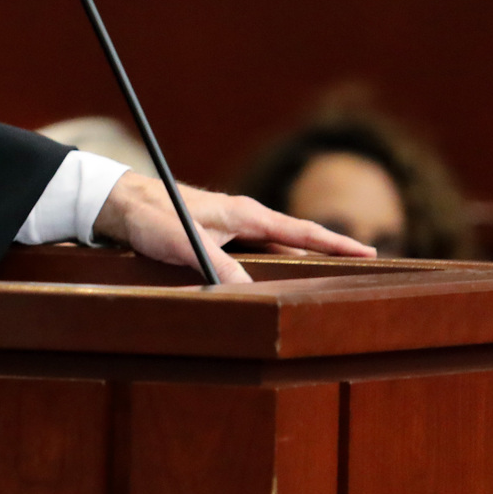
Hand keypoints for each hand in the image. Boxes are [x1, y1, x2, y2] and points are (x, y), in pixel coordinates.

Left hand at [89, 173, 375, 283]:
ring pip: (276, 251)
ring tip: (328, 285)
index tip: (371, 253)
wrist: (121, 203)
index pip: (302, 231)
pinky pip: (256, 256)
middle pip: (296, 242)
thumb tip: (247, 290)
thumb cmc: (152, 216)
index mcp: (246, 214)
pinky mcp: (218, 240)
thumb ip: (215, 265)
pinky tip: (276, 286)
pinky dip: (273, 269)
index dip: (337, 244)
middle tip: (363, 274)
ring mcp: (232, 229)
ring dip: (300, 266)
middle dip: (329, 256)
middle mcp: (245, 219)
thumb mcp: (184, 243)